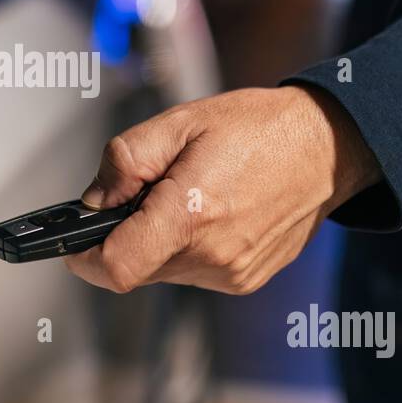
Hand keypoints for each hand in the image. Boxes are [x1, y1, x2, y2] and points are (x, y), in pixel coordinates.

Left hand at [65, 86, 380, 294]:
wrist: (326, 147)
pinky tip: (212, 209)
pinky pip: (193, 270)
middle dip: (126, 233)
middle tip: (149, 190)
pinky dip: (187, 245)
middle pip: (135, 266)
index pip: (115, 268)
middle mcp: (212, 255)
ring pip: (162, 269)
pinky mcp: (245, 280)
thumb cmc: (257, 129)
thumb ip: (125, 161)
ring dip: (158, 238)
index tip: (75, 241)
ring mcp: (232, 273)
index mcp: (190, 215)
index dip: (84, 257)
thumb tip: (93, 200)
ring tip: (189, 193)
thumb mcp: (179, 122)